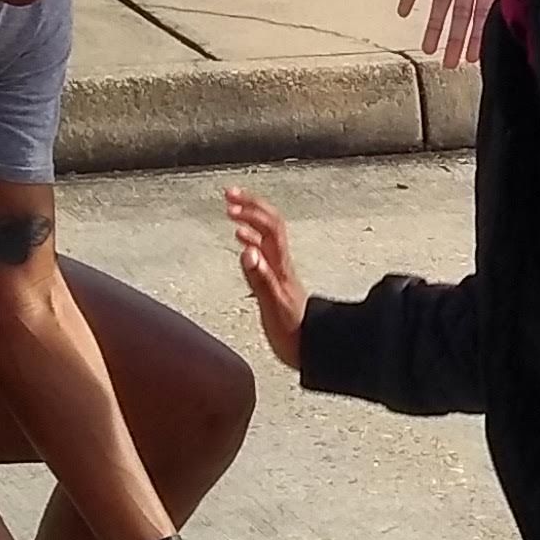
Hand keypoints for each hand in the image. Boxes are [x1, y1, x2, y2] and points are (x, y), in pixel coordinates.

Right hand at [223, 189, 306, 367]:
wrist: (310, 346)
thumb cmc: (292, 331)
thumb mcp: (273, 306)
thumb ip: (260, 279)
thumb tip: (247, 251)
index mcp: (280, 265)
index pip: (269, 227)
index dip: (252, 211)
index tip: (230, 203)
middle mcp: (281, 262)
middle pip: (269, 222)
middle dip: (251, 204)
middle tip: (229, 193)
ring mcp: (279, 269)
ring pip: (265, 234)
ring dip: (250, 217)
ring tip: (230, 208)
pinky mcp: (275, 279)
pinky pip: (262, 250)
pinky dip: (250, 239)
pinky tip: (241, 240)